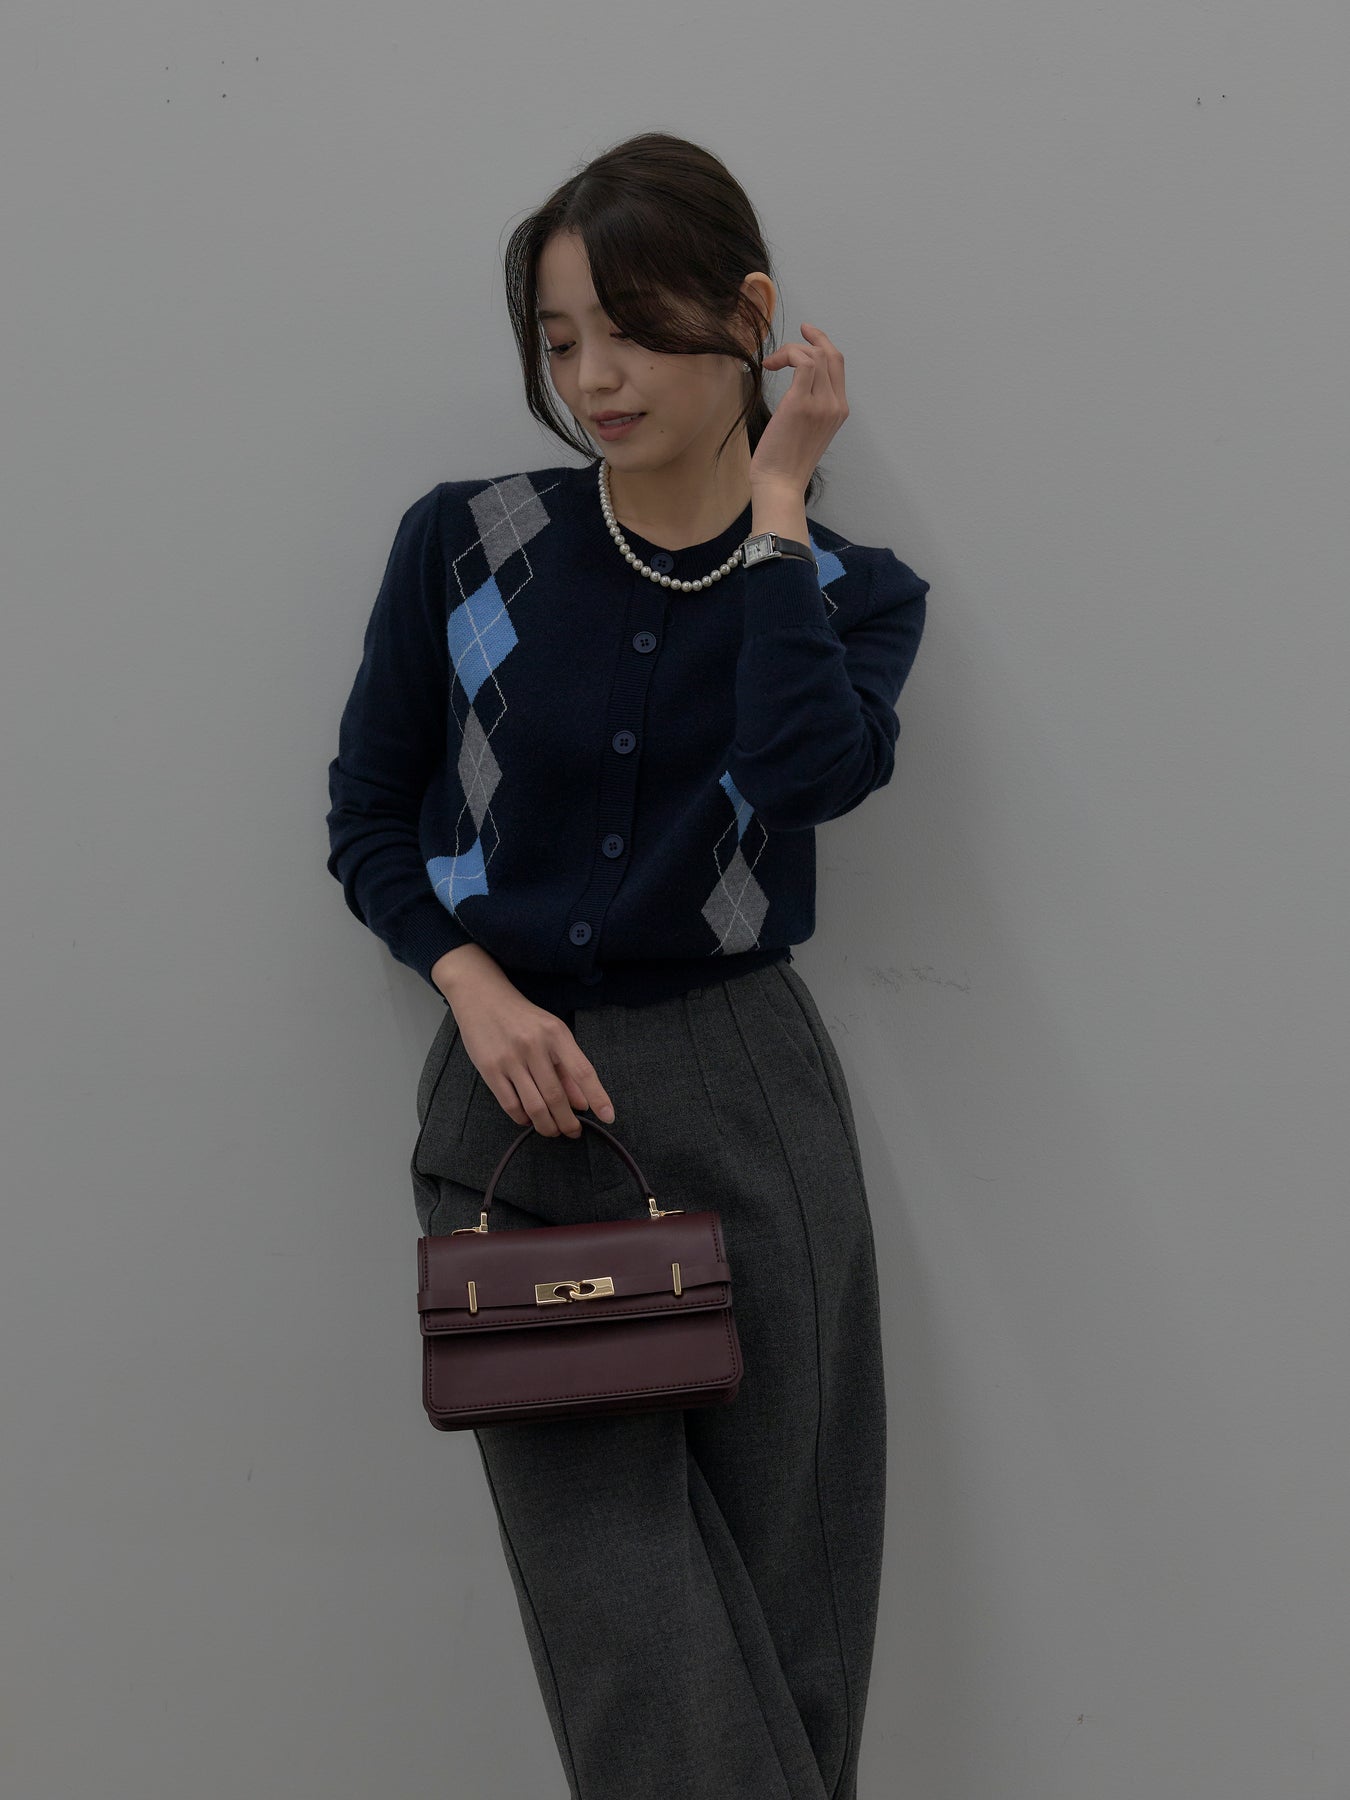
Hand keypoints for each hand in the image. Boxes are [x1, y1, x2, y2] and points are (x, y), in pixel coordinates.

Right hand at [437, 951, 616, 1137]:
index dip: (598, 1097)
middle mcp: (534, 1046)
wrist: (481, 996)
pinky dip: (522, 1118)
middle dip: (568, 1122)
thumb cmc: (522, 1017)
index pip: (583, 1071)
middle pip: (557, 1096)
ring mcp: (510, 1058)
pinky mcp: (489, 1069)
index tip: (608, 1117)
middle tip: (573, 1132)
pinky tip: (529, 1120)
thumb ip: (567, 1068)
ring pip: (534, 1106)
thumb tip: (583, 1103)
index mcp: (556, 1034)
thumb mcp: (551, 1033)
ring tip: (553, 1131)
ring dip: (547, 1126)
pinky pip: (510, 1104)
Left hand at [748, 323, 848, 494]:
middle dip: (811, 339)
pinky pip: (801, 362)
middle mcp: (835, 405)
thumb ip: (810, 408)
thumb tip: (797, 389)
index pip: (837, 366)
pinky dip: (786, 355)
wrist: (780, 484)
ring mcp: (821, 404)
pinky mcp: (801, 403)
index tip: (807, 334)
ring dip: (791, 350)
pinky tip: (770, 366)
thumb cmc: (786, 463)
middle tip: (792, 337)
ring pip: (816, 355)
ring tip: (771, 363)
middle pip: (830, 355)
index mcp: (839, 411)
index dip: (823, 344)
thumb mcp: (806, 432)